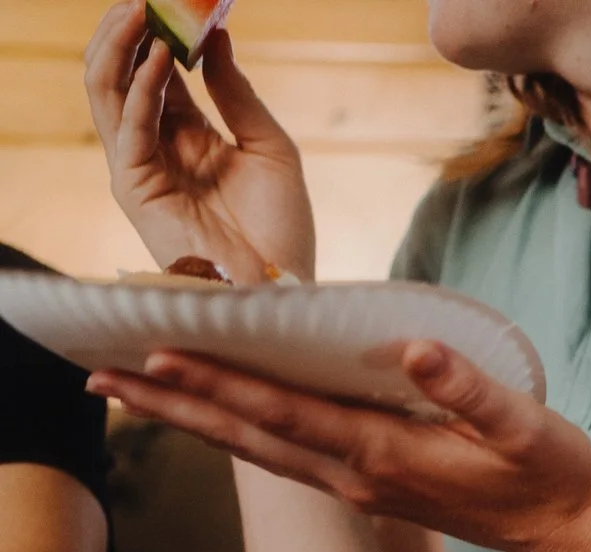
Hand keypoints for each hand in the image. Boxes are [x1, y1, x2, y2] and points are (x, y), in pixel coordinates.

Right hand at [84, 2, 314, 279]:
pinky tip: (159, 58)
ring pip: (108, 93)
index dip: (161, 32)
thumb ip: (237, 94)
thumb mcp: (271, 148)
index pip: (158, 72)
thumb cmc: (282, 228)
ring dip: (121, 47)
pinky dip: (142, 88)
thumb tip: (216, 36)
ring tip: (140, 9)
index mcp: (190, 136)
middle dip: (127, 31)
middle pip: (122, 76)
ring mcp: (142, 167)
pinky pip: (129, 127)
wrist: (282, 286)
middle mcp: (158, 147)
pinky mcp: (135, 188)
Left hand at [91, 342, 590, 551]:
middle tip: (102, 379)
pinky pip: (283, 458)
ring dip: (190, 421)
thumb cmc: (551, 474)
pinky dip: (234, 433)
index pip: (284, 413)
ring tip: (131, 393)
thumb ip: (468, 388)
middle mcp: (358, 477)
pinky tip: (211, 417)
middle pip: (247, 437)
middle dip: (174, 405)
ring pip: (255, 450)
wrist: (567, 532)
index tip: (162, 352)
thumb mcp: (524, 425)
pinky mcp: (367, 487)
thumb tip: (410, 347)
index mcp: (386, 454)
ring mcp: (358, 487)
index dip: (221, 382)